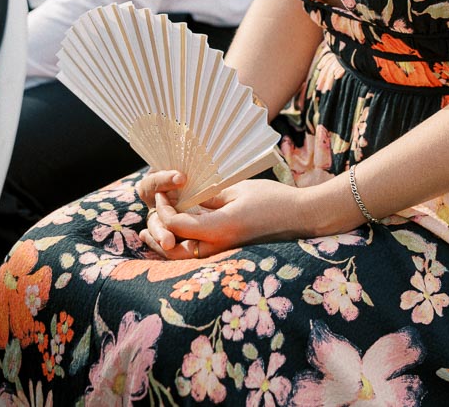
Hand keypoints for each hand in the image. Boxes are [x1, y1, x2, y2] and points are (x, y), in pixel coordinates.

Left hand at [138, 175, 314, 260]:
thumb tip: (185, 198)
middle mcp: (218, 247)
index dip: (163, 208)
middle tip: (149, 217)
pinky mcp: (228, 254)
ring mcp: (223, 254)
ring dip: (163, 245)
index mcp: (219, 228)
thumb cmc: (272, 199)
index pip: (176, 223)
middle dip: (157, 234)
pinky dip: (180, 247)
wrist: (301, 218)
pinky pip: (196, 255)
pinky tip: (172, 237)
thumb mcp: (237, 190)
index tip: (161, 192)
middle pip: (173, 249)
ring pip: (182, 258)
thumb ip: (209, 197)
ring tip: (147, 233)